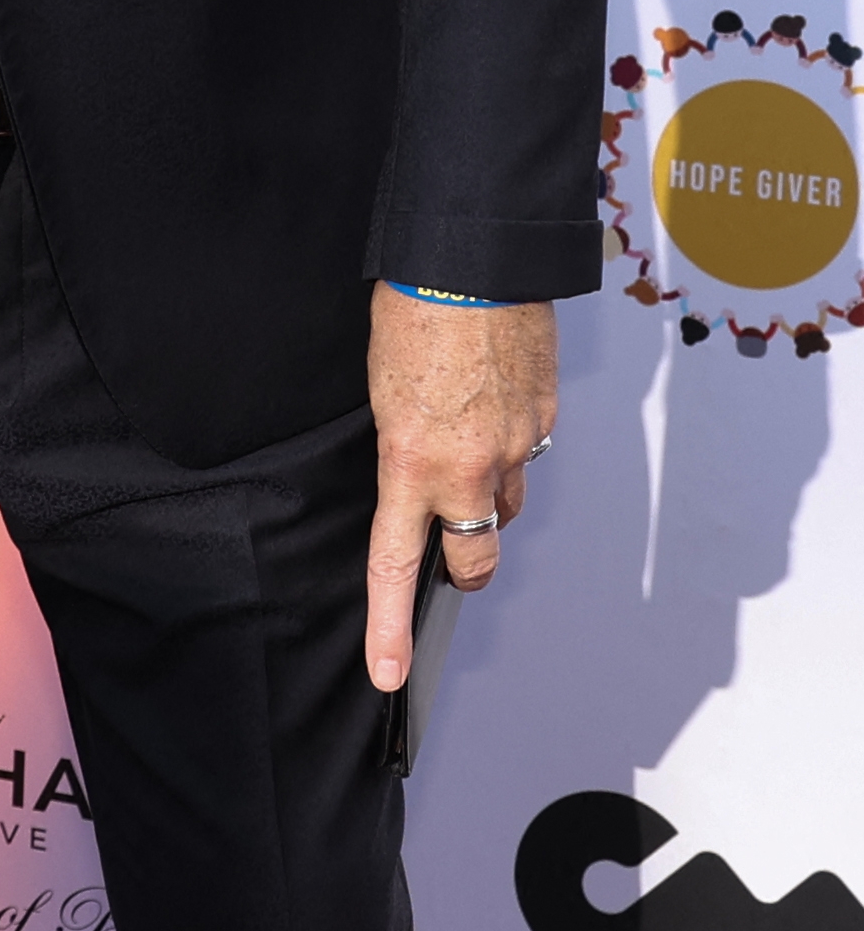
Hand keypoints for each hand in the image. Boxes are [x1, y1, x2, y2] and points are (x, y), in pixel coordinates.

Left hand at [364, 285, 555, 692]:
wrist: (474, 258)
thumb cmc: (413, 309)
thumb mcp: (381, 388)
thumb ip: (402, 445)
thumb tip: (420, 465)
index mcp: (411, 462)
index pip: (396, 564)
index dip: (390, 626)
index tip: (389, 673)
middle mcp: (470, 468)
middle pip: (474, 558)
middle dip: (462, 565)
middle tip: (449, 552)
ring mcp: (517, 446)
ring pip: (507, 503)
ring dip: (489, 495)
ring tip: (466, 442)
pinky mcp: (547, 418)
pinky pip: (530, 452)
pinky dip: (512, 443)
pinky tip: (494, 402)